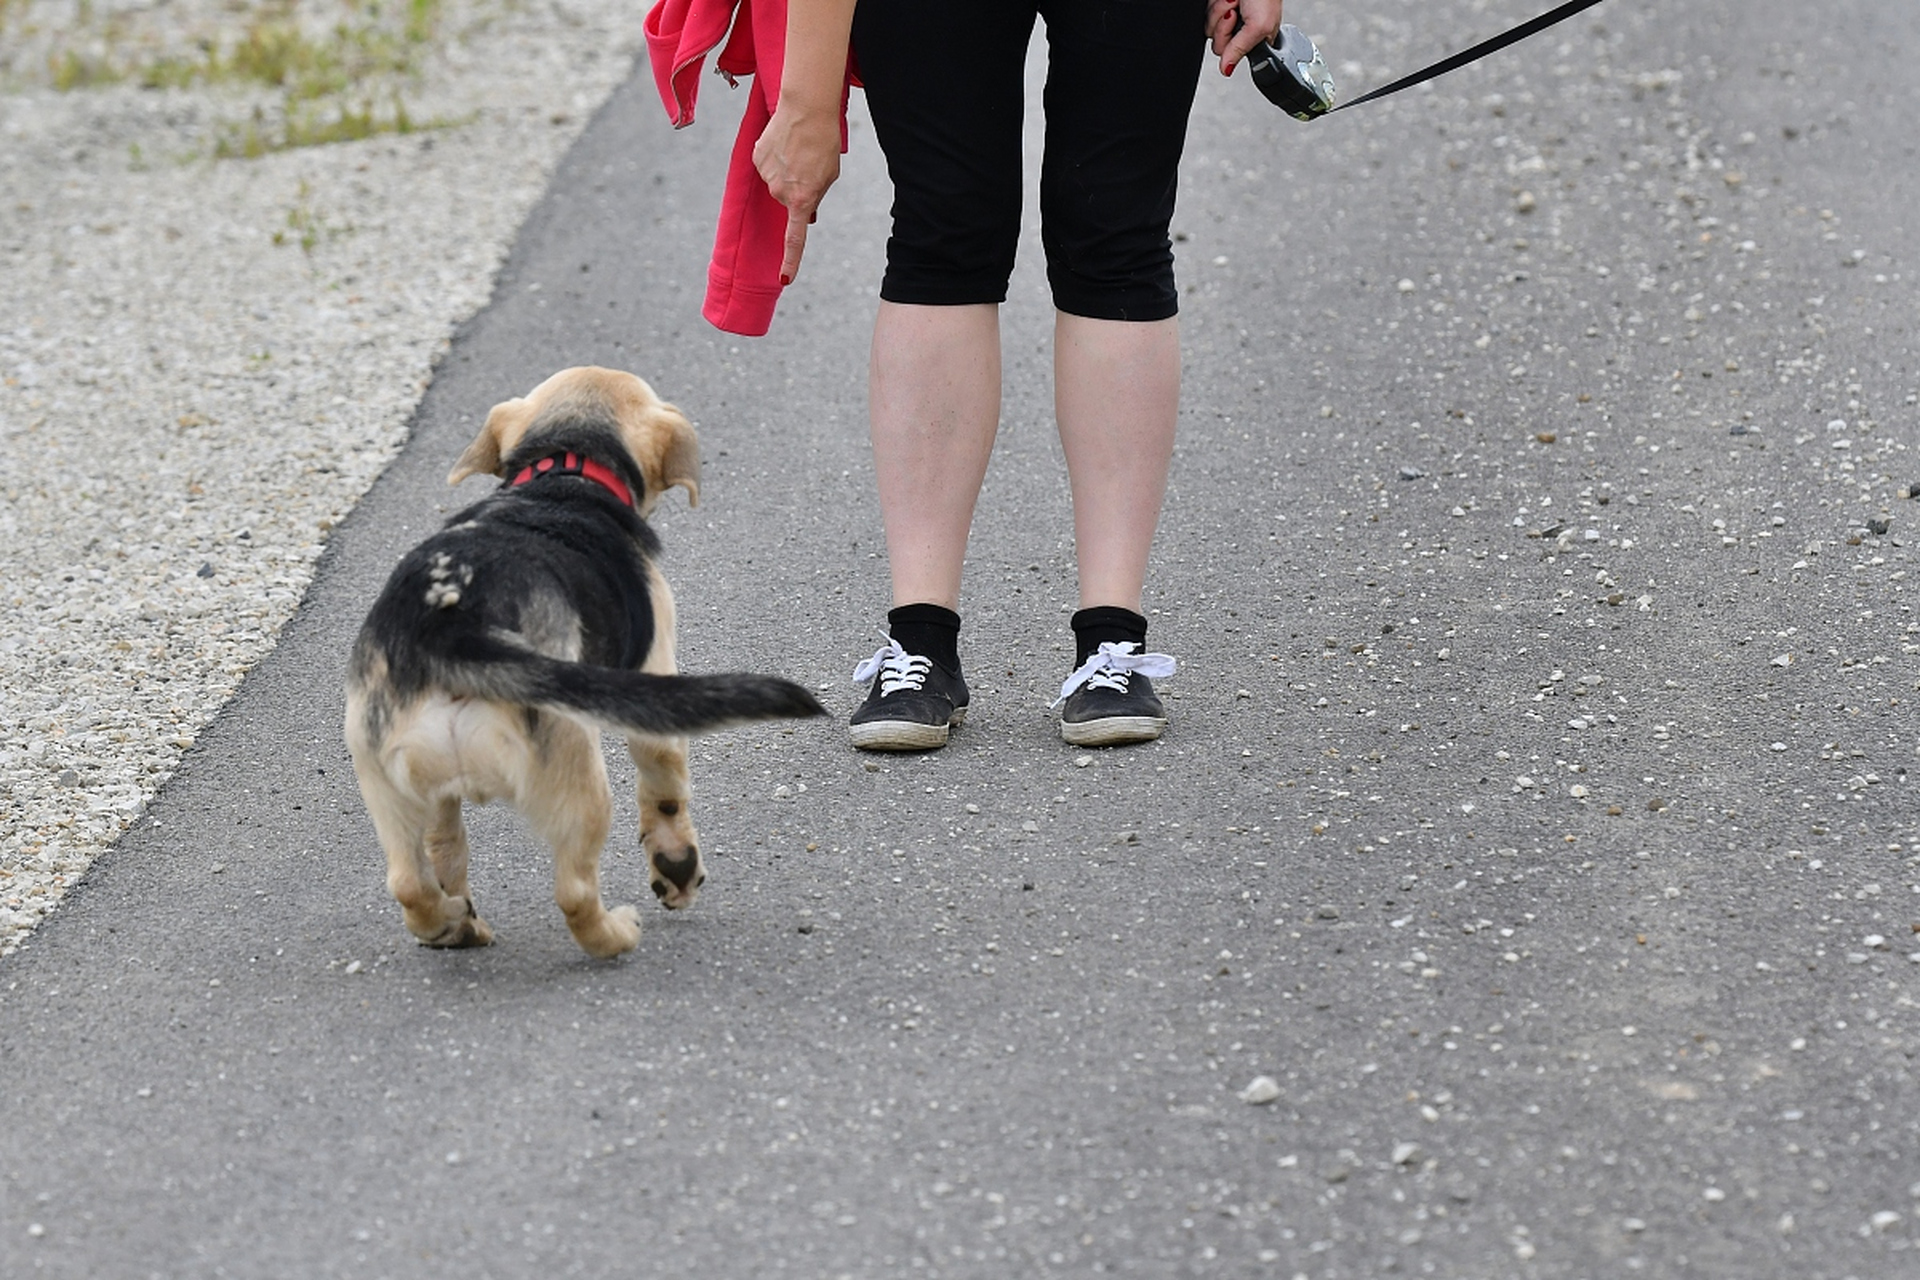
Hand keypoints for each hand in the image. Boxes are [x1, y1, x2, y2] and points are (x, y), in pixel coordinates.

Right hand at [752, 101, 841, 284]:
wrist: (806, 109)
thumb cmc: (824, 143)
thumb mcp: (828, 176)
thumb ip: (816, 198)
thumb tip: (806, 215)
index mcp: (802, 200)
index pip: (795, 238)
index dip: (791, 260)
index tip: (784, 279)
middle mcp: (780, 192)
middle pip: (789, 200)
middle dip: (799, 189)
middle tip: (810, 166)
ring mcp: (766, 175)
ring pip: (777, 183)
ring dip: (788, 171)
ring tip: (798, 150)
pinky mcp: (757, 158)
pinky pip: (768, 166)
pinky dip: (776, 158)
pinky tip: (786, 144)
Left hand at [1207, 0, 1283, 75]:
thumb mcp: (1259, 27)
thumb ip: (1241, 50)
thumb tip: (1226, 70)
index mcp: (1253, 39)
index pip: (1233, 56)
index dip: (1233, 45)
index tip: (1239, 29)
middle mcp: (1238, 31)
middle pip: (1218, 46)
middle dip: (1224, 27)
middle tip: (1236, 12)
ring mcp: (1225, 19)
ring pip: (1209, 30)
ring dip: (1219, 13)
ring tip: (1234, 1)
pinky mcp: (1215, 9)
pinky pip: (1204, 17)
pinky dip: (1213, 6)